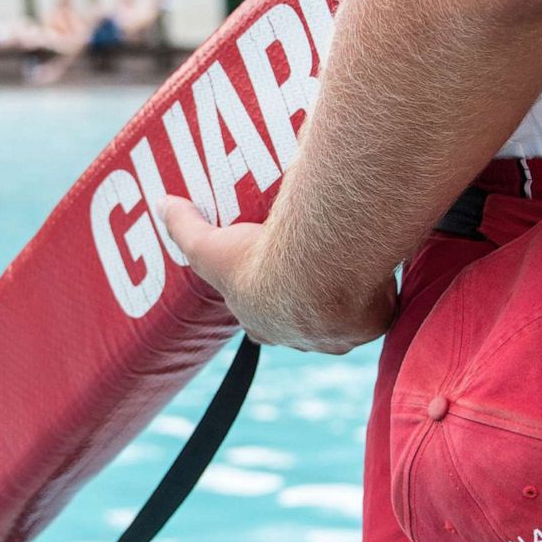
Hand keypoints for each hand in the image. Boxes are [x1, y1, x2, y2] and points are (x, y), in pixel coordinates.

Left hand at [159, 196, 387, 352]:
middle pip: (304, 322)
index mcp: (264, 324)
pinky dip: (380, 291)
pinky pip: (379, 309)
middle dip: (308, 300)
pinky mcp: (372, 324)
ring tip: (349, 260)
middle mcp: (301, 337)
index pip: (259, 323)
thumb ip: (184, 226)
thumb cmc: (259, 262)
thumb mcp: (209, 245)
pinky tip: (379, 264)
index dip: (264, 304)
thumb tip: (161, 203)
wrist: (318, 271)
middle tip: (315, 266)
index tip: (272, 280)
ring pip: (343, 318)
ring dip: (346, 296)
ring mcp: (338, 336)